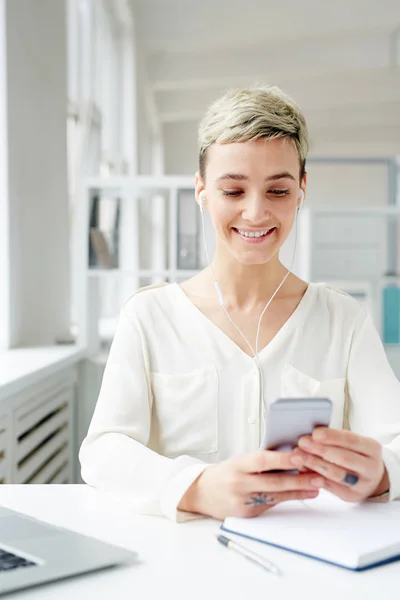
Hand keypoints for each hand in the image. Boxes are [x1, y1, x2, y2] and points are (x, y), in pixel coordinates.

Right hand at [178, 451, 322, 519]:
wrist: (202, 493)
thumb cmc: (225, 472)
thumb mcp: (239, 460)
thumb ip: (261, 460)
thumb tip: (290, 455)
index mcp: (237, 465)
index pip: (262, 461)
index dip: (282, 459)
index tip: (301, 456)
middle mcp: (239, 484)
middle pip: (273, 482)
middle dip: (299, 480)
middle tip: (318, 476)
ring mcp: (243, 502)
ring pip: (276, 496)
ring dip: (298, 491)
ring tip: (316, 486)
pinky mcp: (248, 515)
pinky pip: (271, 505)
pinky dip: (288, 498)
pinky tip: (302, 494)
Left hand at [294, 427, 388, 501]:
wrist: (370, 478)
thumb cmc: (355, 454)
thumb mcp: (352, 444)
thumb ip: (335, 439)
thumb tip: (310, 435)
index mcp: (372, 449)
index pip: (352, 441)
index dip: (332, 437)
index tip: (315, 433)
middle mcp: (371, 467)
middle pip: (344, 458)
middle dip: (320, 450)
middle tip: (302, 443)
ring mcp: (363, 484)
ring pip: (337, 474)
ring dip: (314, 464)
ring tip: (298, 457)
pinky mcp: (352, 496)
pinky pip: (332, 487)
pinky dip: (316, 478)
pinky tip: (303, 471)